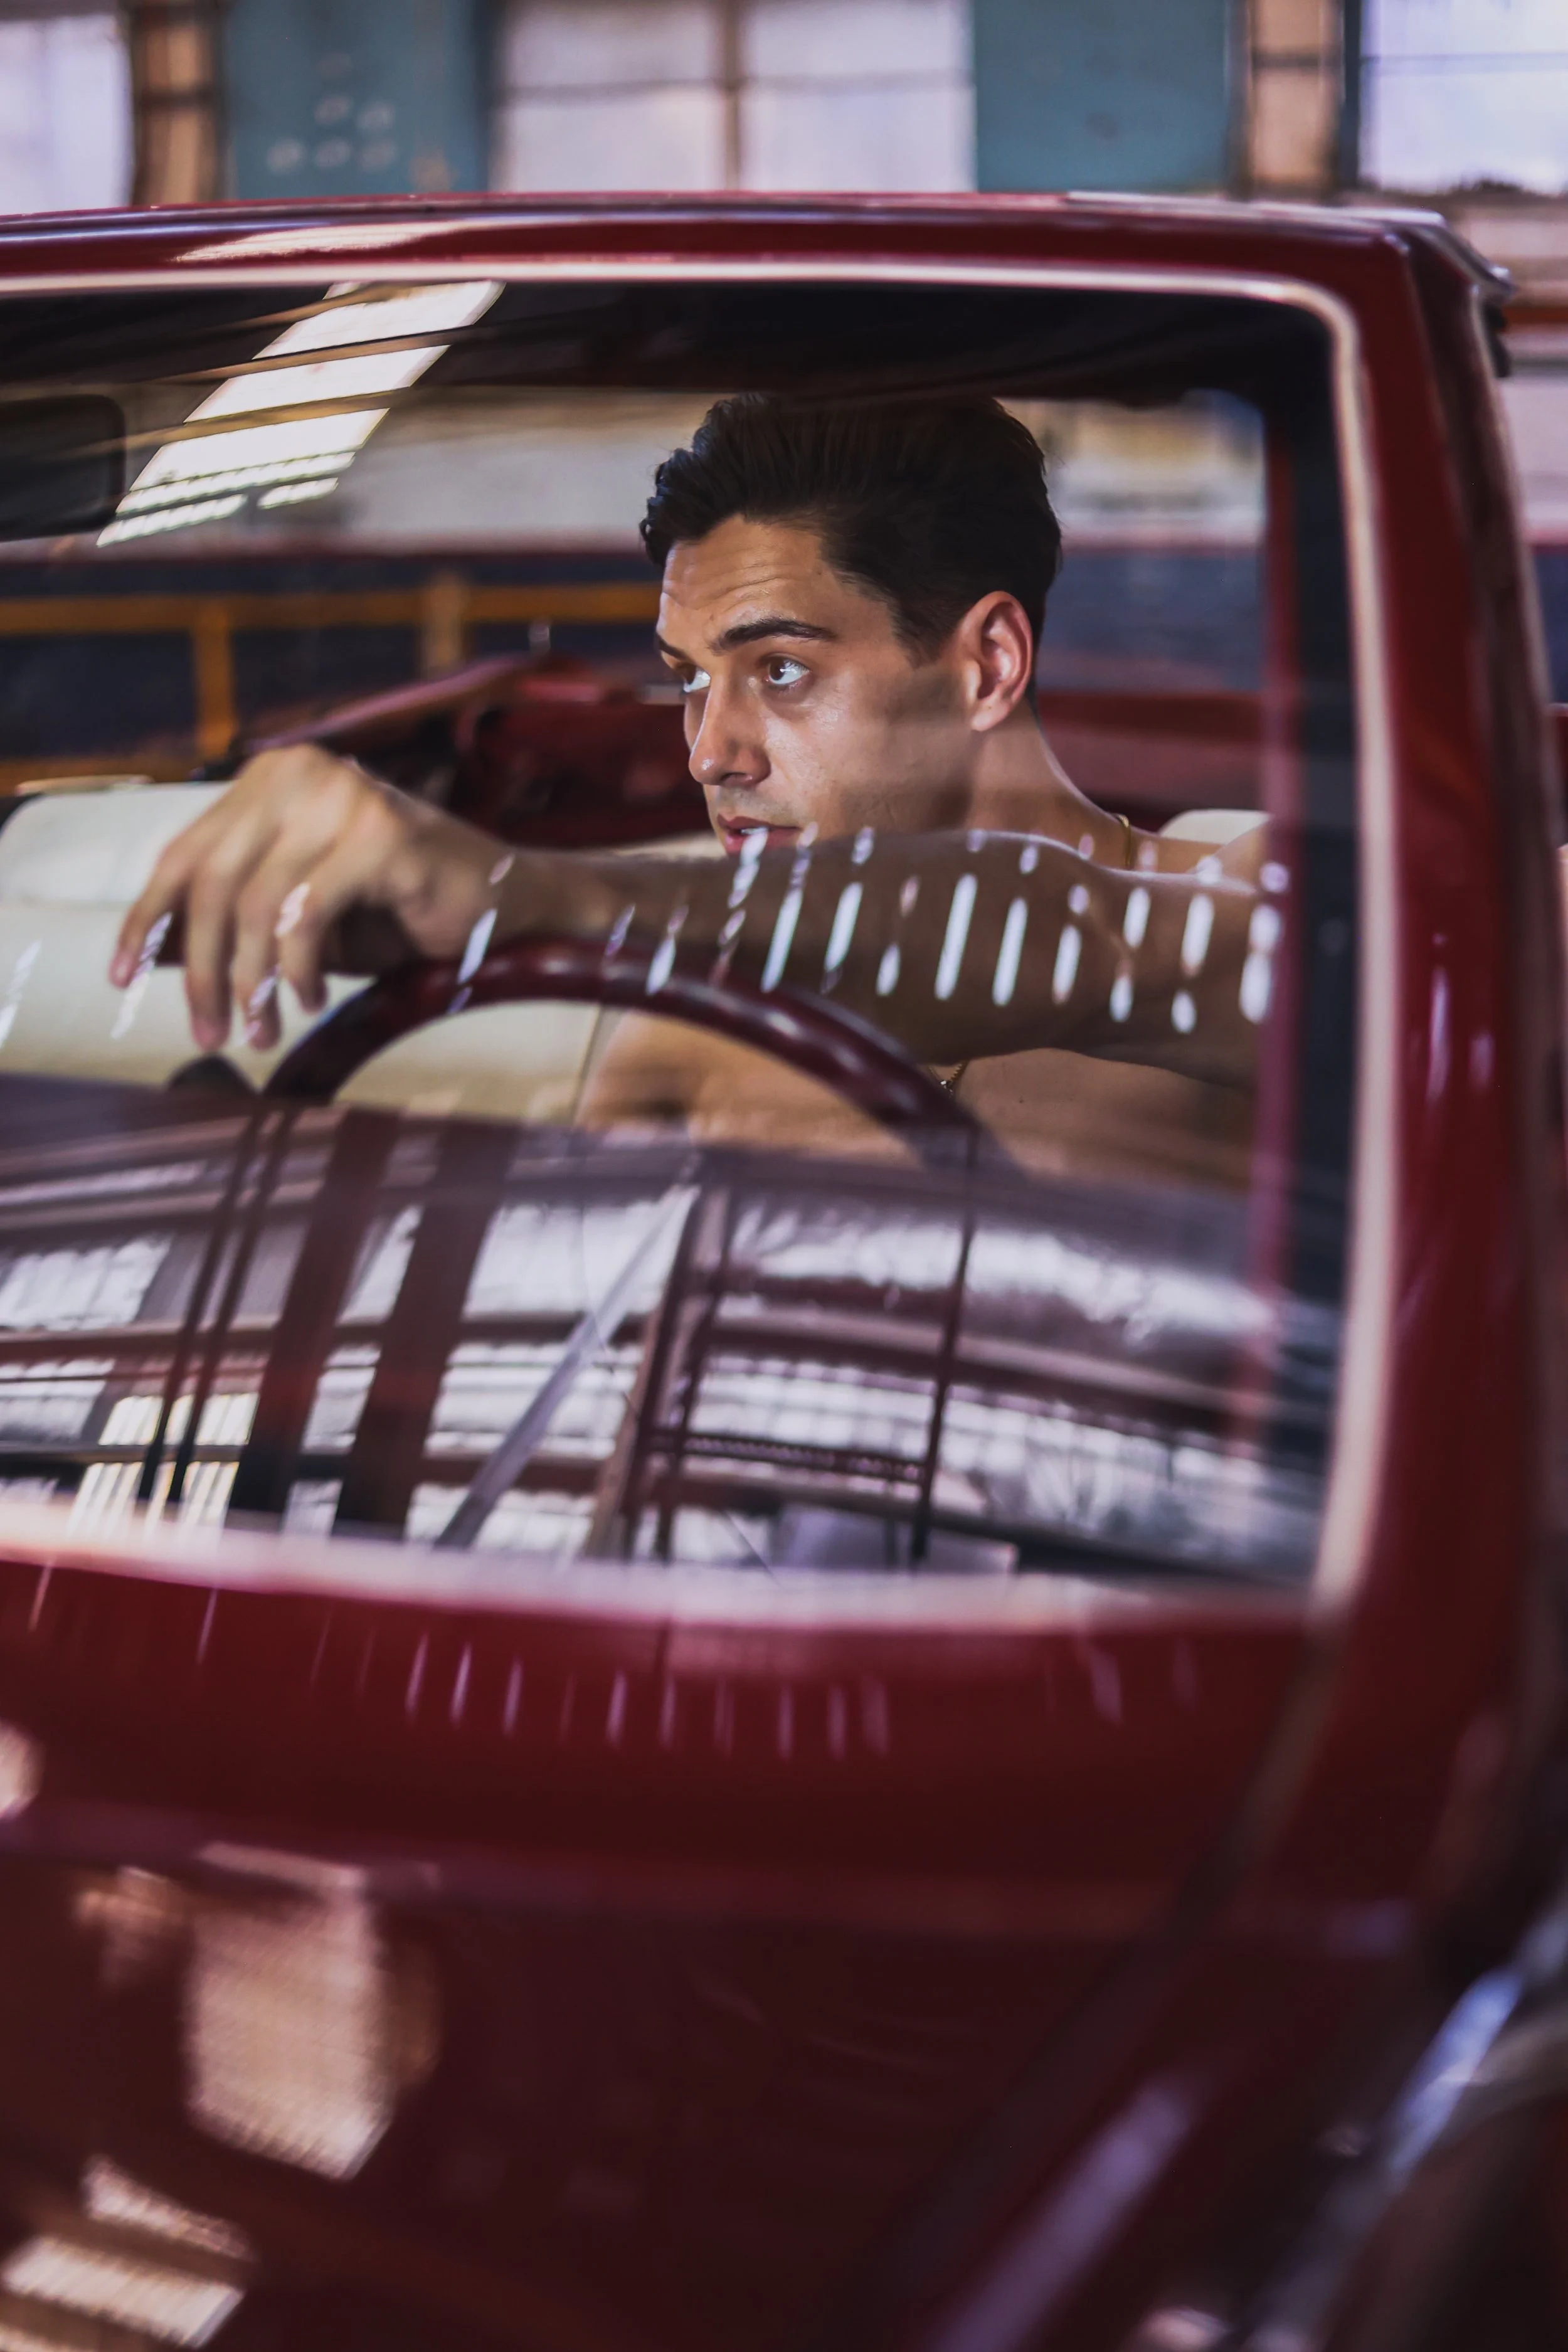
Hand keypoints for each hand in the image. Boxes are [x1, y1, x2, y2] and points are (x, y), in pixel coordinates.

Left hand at [111, 747, 502, 1050]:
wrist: (504, 904)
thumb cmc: (398, 910)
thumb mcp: (299, 912)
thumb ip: (237, 918)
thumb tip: (156, 958)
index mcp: (272, 779)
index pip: (185, 851)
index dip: (149, 919)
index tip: (122, 977)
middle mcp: (301, 773)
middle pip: (213, 880)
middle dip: (202, 968)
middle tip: (209, 1032)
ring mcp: (343, 797)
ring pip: (255, 903)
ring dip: (251, 980)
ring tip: (261, 1030)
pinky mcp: (381, 835)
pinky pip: (307, 914)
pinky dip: (298, 969)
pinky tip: (308, 1000)